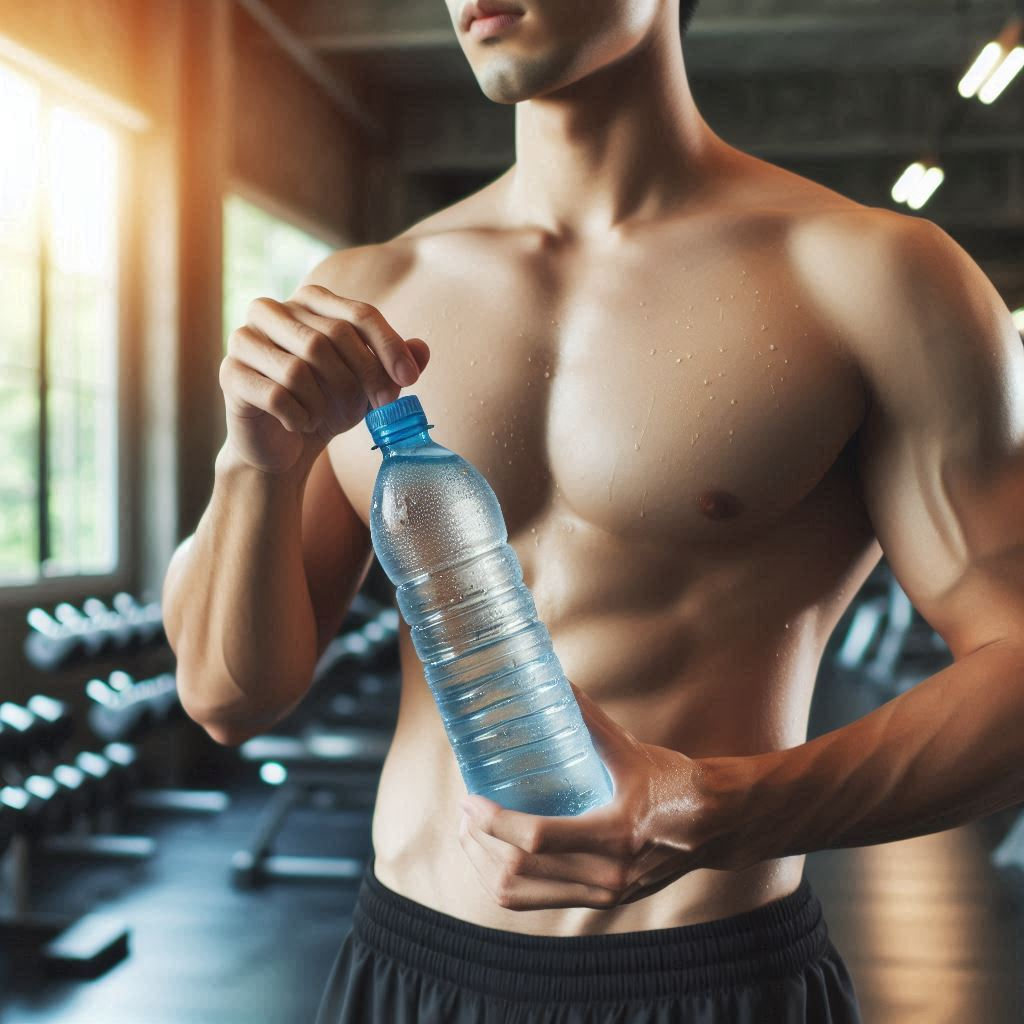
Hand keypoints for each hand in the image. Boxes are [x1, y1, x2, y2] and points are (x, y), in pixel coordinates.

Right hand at [219, 284, 430, 475]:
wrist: (283, 446)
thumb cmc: (326, 406)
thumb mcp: (368, 386)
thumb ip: (394, 365)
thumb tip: (423, 349)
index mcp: (308, 300)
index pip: (357, 313)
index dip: (388, 347)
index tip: (409, 380)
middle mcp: (271, 310)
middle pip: (331, 338)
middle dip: (362, 379)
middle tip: (375, 409)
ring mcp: (244, 339)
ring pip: (301, 368)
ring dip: (326, 402)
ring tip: (328, 417)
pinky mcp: (231, 374)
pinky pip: (276, 395)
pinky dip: (299, 416)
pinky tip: (301, 425)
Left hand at [457, 681, 726, 910]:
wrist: (716, 826)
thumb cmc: (675, 783)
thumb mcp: (633, 751)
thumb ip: (590, 721)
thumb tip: (554, 682)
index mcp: (614, 835)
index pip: (536, 839)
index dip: (494, 821)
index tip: (471, 798)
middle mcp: (607, 876)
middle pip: (518, 872)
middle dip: (479, 843)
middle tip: (464, 812)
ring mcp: (603, 895)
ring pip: (521, 895)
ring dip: (486, 865)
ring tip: (472, 834)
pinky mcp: (601, 902)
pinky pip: (539, 901)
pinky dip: (509, 881)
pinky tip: (498, 854)